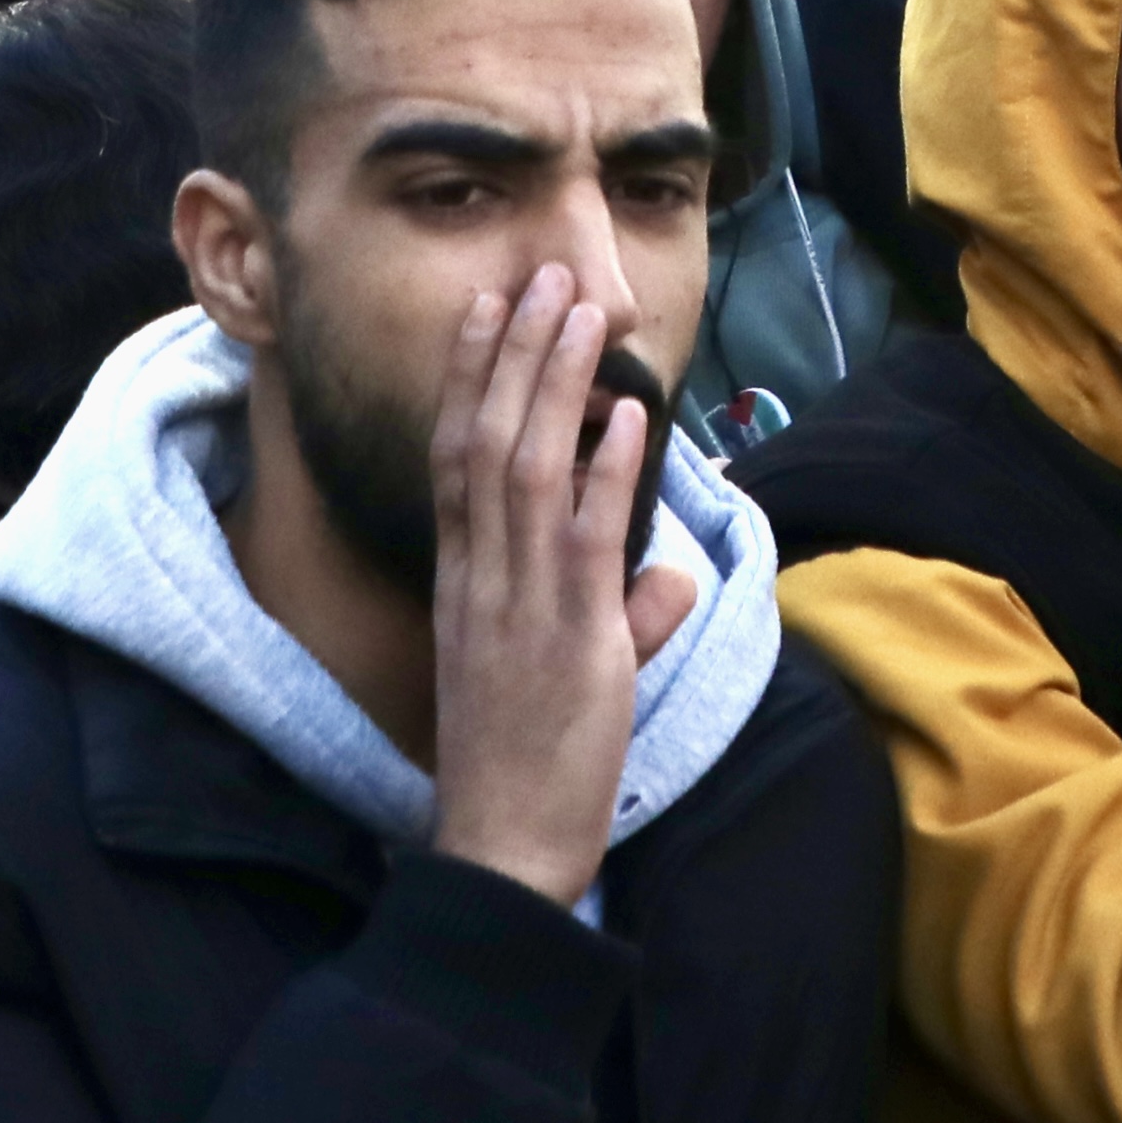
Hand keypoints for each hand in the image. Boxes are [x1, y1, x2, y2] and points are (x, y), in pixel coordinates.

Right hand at [426, 264, 695, 907]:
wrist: (505, 846)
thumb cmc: (527, 765)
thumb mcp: (565, 674)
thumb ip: (613, 618)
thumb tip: (663, 582)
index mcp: (465, 583)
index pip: (458, 459)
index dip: (472, 380)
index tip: (488, 312)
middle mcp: (482, 580)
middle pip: (488, 443)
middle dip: (514, 354)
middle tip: (538, 276)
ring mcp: (522, 605)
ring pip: (528, 470)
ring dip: (556, 387)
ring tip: (580, 315)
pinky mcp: (573, 639)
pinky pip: (585, 539)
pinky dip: (606, 472)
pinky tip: (627, 417)